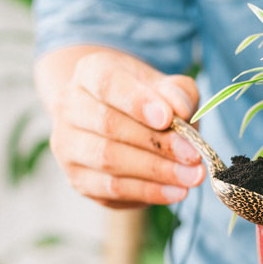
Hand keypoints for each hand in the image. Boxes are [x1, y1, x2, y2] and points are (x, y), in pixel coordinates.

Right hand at [42, 48, 204, 208]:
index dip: (137, 102)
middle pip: (109, 125)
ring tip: (192, 176)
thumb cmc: (148, 99)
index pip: (107, 83)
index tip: (168, 118)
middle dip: (157, 144)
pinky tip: (176, 192)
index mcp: (90, 71)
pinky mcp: (78, 178)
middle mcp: (70, 106)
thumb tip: (180, 109)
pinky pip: (111, 189)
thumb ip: (177, 92)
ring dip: (156, 172)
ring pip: (109, 160)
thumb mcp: (166, 86)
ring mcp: (68, 145)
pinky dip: (147, 191)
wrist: (120, 119)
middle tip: (194, 155)